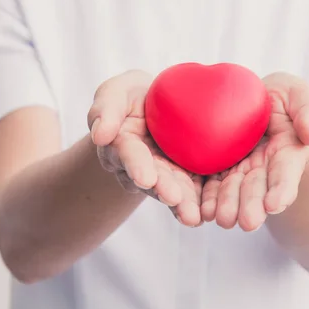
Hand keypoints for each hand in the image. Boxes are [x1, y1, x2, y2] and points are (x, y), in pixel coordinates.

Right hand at [87, 70, 202, 226]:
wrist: (158, 104)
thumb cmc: (132, 96)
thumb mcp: (116, 92)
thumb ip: (106, 109)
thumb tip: (100, 136)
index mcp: (121, 144)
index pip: (128, 153)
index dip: (137, 165)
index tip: (145, 178)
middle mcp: (140, 166)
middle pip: (151, 179)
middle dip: (162, 189)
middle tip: (173, 198)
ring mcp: (163, 174)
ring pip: (171, 190)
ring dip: (181, 203)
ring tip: (192, 216)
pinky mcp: (184, 177)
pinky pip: (192, 190)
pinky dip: (199, 201)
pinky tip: (208, 212)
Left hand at [201, 72, 308, 230]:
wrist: (251, 100)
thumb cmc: (280, 96)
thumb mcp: (297, 94)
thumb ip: (307, 109)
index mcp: (287, 153)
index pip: (286, 173)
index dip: (282, 189)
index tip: (274, 204)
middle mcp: (264, 168)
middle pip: (258, 189)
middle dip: (252, 205)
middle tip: (247, 222)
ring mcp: (240, 171)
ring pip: (234, 191)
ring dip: (229, 206)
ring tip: (223, 219)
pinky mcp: (218, 169)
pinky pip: (212, 185)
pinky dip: (208, 199)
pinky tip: (202, 211)